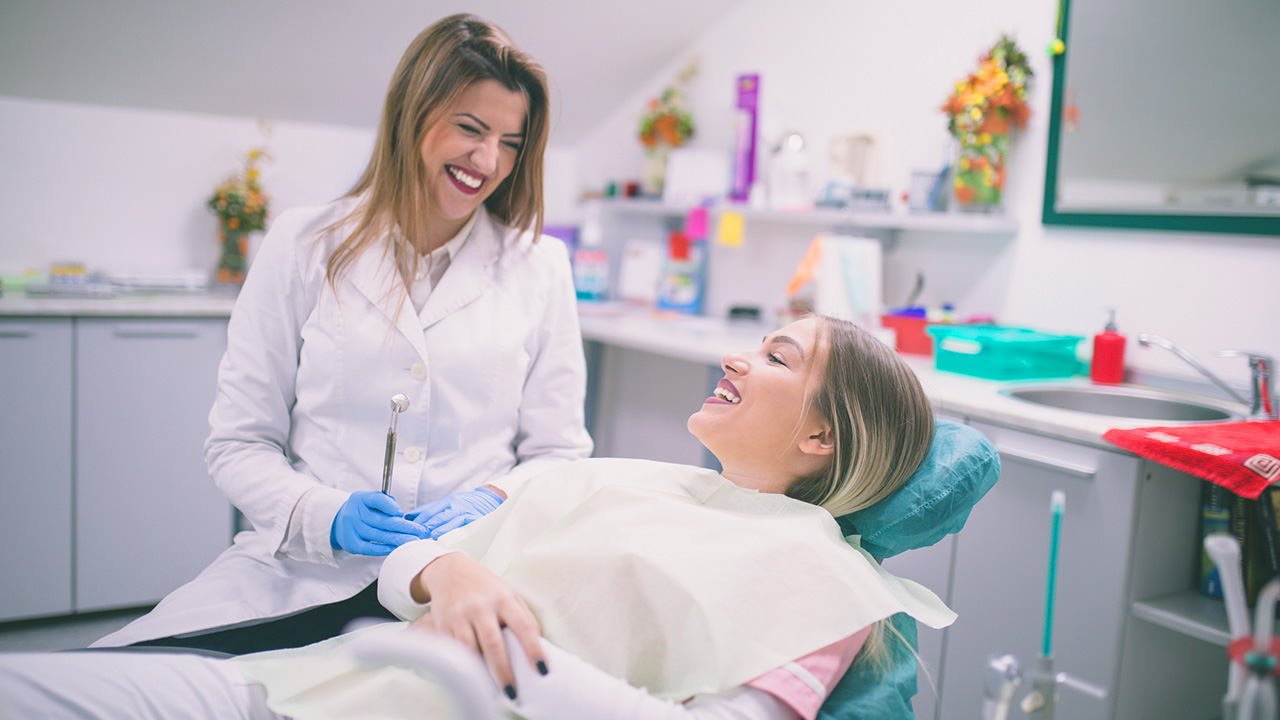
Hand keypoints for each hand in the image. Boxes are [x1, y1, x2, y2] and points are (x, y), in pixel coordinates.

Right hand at [330, 491, 428, 555]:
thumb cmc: (362, 510)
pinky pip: (371, 548)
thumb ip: (385, 503)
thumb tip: (400, 514)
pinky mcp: (352, 544)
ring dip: (399, 539)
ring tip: (413, 540)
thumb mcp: (370, 500)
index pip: (377, 500)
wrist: (339, 522)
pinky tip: (396, 548)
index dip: (390, 506)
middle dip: (404, 527)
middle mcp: (354, 513)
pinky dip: (385, 548)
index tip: (402, 513)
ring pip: (379, 535)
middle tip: (419, 531)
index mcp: (360, 498)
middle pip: (382, 521)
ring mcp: (352, 530)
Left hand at [407, 487, 503, 539]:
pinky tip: (450, 541)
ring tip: (431, 539)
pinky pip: (466, 529)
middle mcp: (456, 506)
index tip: (409, 532)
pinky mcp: (477, 522)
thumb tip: (410, 517)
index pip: (429, 512)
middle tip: (416, 538)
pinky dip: (457, 535)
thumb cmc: (466, 505)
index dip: (419, 523)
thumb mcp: (448, 503)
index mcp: (447, 502)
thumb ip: (429, 510)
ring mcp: (467, 514)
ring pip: (451, 523)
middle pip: (438, 518)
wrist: (490, 500)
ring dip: (440, 531)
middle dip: (427, 528)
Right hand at [409, 553, 545, 697]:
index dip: (534, 649)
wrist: (449, 570)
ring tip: (491, 688)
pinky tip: (472, 673)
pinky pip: (454, 649)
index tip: (542, 669)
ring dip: (480, 671)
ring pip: (470, 649)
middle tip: (512, 691)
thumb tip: (539, 642)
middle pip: (493, 643)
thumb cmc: (484, 586)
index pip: (523, 626)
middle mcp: (481, 606)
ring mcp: (460, 615)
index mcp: (503, 598)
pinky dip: (463, 663)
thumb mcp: (508, 594)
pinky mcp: (443, 623)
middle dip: (503, 671)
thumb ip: (523, 616)